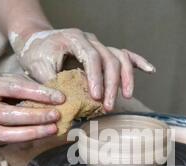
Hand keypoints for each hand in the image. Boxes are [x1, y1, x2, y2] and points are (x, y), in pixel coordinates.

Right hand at [0, 71, 65, 143]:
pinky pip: (7, 141)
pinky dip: (27, 139)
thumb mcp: (2, 77)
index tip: (59, 97)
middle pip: (7, 114)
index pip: (14, 88)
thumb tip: (54, 94)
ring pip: (5, 133)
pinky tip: (42, 135)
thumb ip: (25, 84)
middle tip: (57, 115)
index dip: (38, 93)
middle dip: (35, 116)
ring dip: (32, 133)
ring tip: (53, 129)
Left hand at [10, 28, 155, 110]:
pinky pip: (124, 55)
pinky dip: (137, 62)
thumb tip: (64, 102)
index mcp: (75, 39)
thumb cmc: (35, 53)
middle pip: (110, 59)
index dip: (96, 78)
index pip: (92, 57)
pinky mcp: (103, 52)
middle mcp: (91, 40)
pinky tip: (150, 70)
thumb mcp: (37, 67)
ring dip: (126, 78)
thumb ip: (52, 83)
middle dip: (112, 84)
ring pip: (120, 57)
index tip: (96, 97)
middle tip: (108, 106)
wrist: (36, 40)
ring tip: (127, 97)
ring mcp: (99, 45)